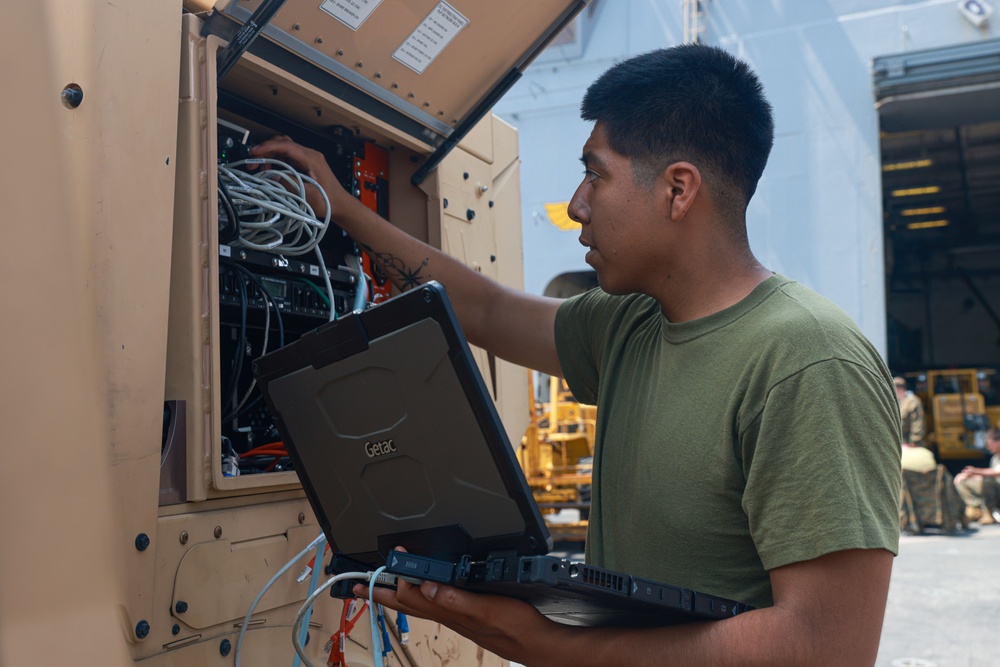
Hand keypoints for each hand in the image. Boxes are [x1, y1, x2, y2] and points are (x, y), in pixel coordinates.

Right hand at [249, 135, 351, 219]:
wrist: (340, 205)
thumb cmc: (329, 201)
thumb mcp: (307, 195)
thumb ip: (289, 183)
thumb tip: (272, 176)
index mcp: (311, 158)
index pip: (286, 145)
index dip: (268, 147)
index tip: (255, 152)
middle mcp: (310, 155)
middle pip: (283, 143)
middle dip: (266, 150)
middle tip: (254, 161)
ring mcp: (308, 159)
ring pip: (284, 150)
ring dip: (270, 156)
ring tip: (261, 168)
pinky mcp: (305, 165)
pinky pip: (288, 158)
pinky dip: (277, 162)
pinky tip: (271, 171)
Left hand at [353, 574, 569, 665]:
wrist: (537, 644)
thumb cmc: (517, 628)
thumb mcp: (487, 609)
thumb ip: (456, 598)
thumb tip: (427, 585)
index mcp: (450, 610)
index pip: (411, 595)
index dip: (392, 580)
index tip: (378, 566)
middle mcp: (449, 614)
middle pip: (407, 602)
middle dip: (382, 592)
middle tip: (360, 585)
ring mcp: (457, 617)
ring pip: (419, 604)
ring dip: (398, 595)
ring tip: (381, 589)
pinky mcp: (467, 617)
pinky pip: (435, 606)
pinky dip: (422, 597)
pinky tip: (424, 594)